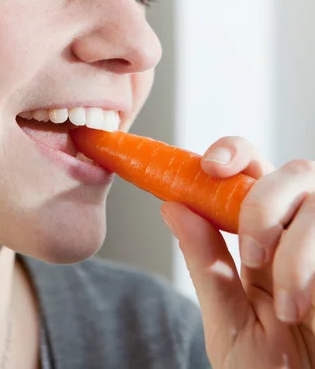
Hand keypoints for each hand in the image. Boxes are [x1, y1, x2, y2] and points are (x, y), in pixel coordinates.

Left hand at [160, 136, 314, 367]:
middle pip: (292, 172)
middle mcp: (299, 232)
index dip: (234, 153)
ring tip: (286, 303)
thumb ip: (205, 263)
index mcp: (262, 236)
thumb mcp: (228, 320)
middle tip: (252, 253)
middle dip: (264, 204)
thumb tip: (172, 207)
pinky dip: (314, 268)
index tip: (210, 166)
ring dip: (296, 248)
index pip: (250, 171)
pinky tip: (308, 309)